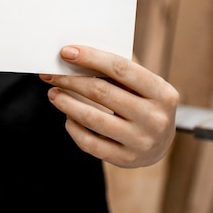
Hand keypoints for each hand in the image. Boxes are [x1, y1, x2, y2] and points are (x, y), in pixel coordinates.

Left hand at [39, 46, 179, 167]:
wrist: (160, 142)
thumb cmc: (143, 101)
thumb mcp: (143, 83)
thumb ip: (117, 69)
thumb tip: (76, 54)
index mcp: (162, 93)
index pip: (120, 68)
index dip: (90, 57)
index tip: (65, 52)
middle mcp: (156, 119)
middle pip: (102, 92)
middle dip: (70, 80)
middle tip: (50, 73)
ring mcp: (141, 142)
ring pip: (92, 118)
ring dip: (66, 102)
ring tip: (53, 93)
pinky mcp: (126, 160)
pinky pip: (89, 143)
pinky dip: (73, 127)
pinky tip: (67, 116)